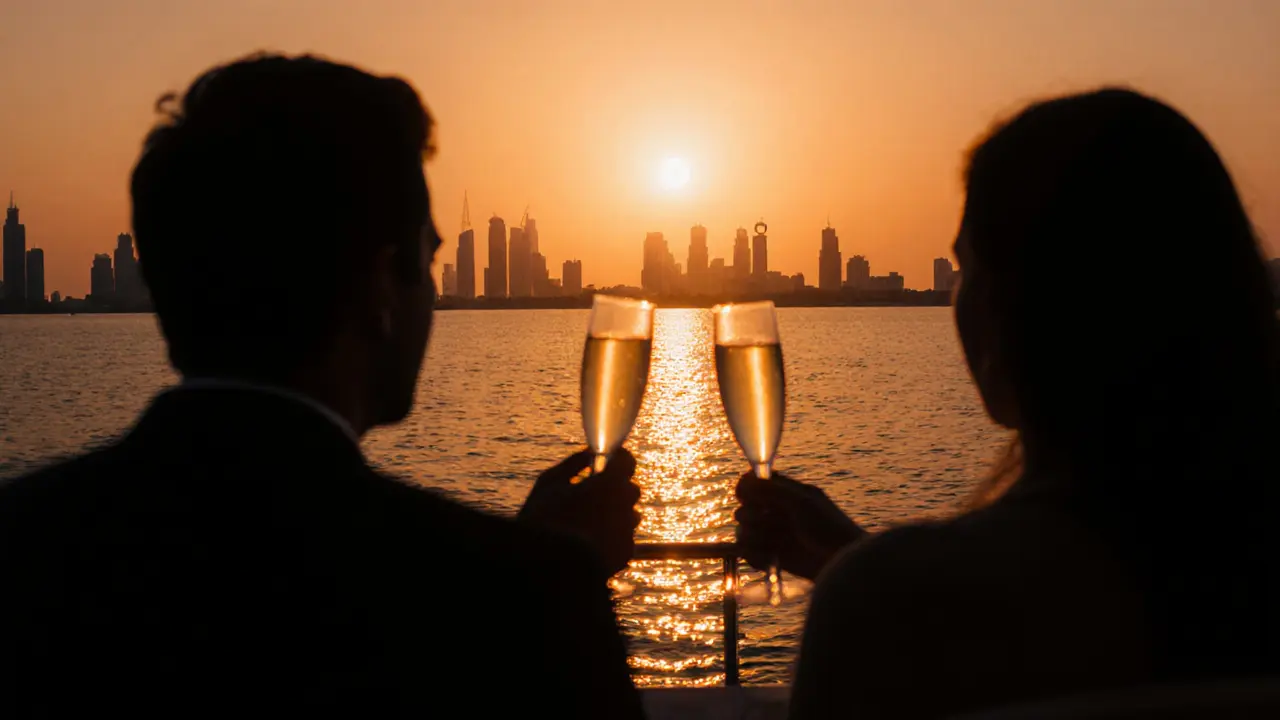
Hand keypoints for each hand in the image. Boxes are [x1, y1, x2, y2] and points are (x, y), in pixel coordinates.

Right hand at [518, 448, 641, 575]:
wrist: (547, 569)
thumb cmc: (544, 520)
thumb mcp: (549, 483)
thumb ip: (573, 464)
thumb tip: (588, 453)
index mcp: (609, 484)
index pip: (628, 462)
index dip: (617, 460)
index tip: (607, 462)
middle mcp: (625, 506)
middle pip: (630, 490)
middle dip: (615, 489)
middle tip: (591, 495)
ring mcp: (627, 532)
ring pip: (628, 516)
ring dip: (614, 515)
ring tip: (587, 523)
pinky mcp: (625, 554)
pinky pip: (623, 539)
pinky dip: (611, 538)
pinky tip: (588, 544)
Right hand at [735, 471, 864, 581]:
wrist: (841, 561)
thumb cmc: (829, 527)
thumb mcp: (803, 502)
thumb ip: (773, 490)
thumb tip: (745, 481)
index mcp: (785, 493)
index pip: (753, 483)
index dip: (745, 488)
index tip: (745, 495)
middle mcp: (775, 512)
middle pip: (744, 508)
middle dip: (752, 515)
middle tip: (770, 520)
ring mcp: (772, 535)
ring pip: (743, 531)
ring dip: (756, 536)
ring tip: (778, 542)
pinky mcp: (770, 556)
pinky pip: (748, 552)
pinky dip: (755, 555)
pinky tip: (772, 557)